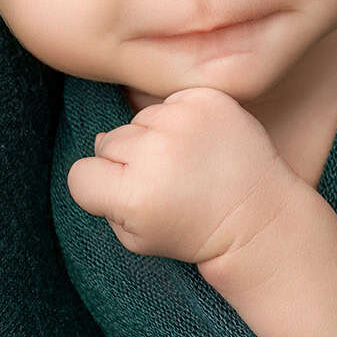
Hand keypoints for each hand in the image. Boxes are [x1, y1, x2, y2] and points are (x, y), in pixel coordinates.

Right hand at [65, 87, 297, 266]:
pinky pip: (171, 101)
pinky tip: (202, 144)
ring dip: (156, 137)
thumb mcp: (135, 237)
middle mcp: (158, 151)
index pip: (80, 174)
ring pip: (140, 118)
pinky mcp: (209, 99)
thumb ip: (105, 196)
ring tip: (188, 163)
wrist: (256, 219)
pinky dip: (183, 119)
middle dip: (130, 162)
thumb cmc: (193, 232)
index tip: (131, 201)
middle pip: (109, 141)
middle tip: (167, 184)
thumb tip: (102, 139)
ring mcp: (186, 120)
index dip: (102, 189)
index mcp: (135, 194)